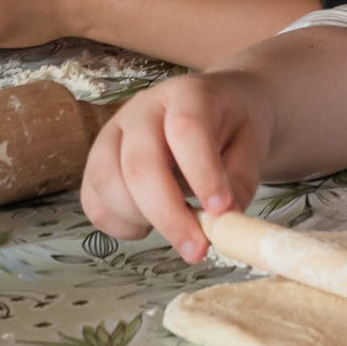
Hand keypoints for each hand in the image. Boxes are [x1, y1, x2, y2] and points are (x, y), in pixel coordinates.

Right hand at [81, 72, 274, 258]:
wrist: (216, 107)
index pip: (186, 130)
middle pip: (139, 163)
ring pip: (107, 182)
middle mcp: (142, 109)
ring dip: (140, 218)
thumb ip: (240, 181)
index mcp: (187, 95)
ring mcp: (113, 132)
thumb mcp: (253, 144)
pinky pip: (93, 200)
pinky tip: (148, 225)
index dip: (201, 174)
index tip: (220, 211)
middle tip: (197, 249)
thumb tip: (223, 222)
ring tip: (177, 227)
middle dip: (167, 214)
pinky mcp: (97, 159)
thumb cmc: (234, 125)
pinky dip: (118, 224)